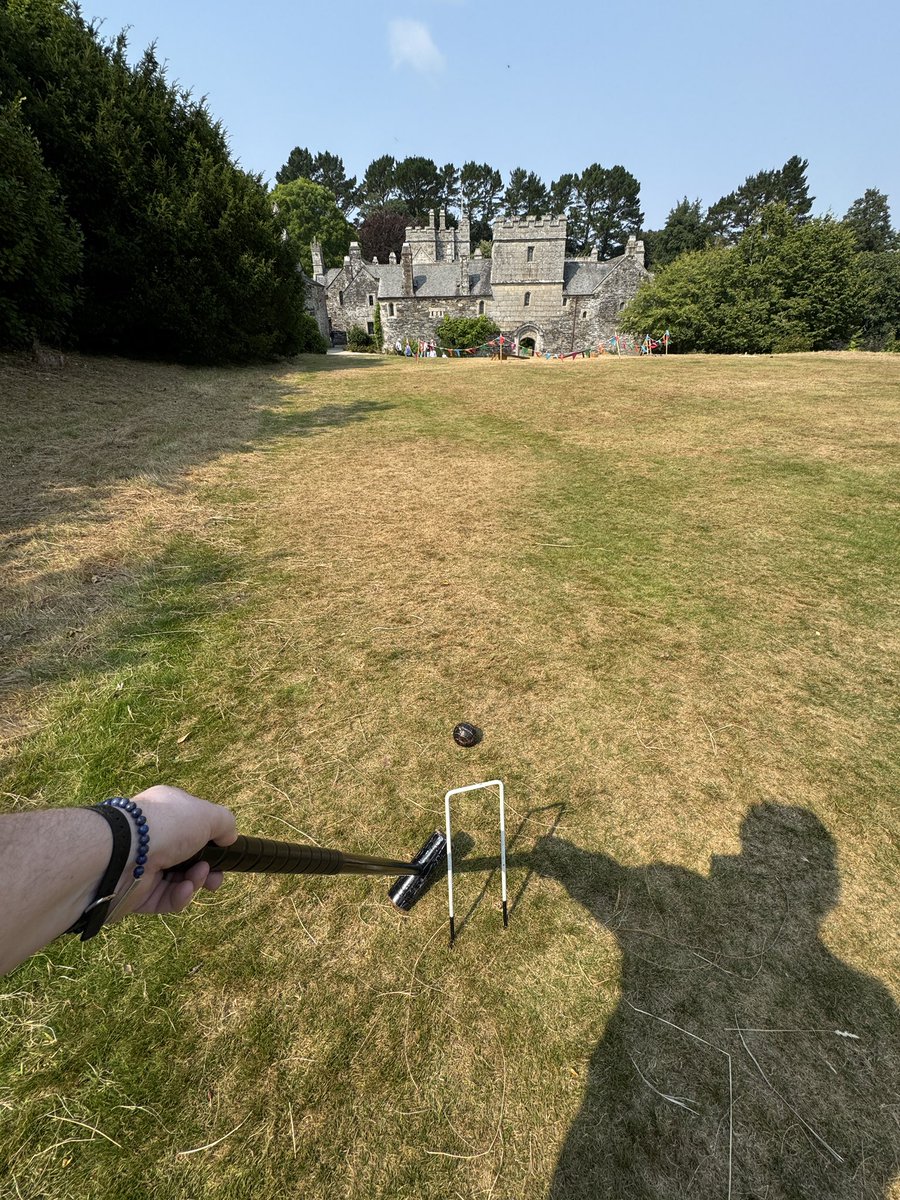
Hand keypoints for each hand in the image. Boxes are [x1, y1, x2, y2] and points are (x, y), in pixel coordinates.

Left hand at [111, 785, 237, 919]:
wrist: (125, 852)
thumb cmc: (169, 825)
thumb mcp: (208, 814)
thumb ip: (225, 823)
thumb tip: (229, 838)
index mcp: (168, 812)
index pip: (192, 826)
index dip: (211, 840)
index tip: (225, 850)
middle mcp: (155, 838)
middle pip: (189, 857)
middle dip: (208, 868)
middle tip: (216, 876)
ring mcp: (145, 866)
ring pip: (179, 880)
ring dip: (195, 881)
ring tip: (197, 878)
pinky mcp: (137, 893)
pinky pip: (165, 899)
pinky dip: (179, 896)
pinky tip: (184, 889)